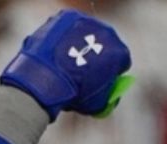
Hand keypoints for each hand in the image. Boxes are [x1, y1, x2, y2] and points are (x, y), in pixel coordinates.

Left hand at [0, 9, 132, 120]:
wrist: (44, 77)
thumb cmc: (72, 93)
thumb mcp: (96, 104)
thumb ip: (108, 97)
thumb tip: (110, 96)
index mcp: (119, 53)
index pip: (122, 62)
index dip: (112, 72)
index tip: (103, 79)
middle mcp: (107, 33)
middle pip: (107, 44)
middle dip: (98, 55)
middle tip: (84, 69)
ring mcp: (87, 22)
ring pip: (87, 34)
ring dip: (81, 44)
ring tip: (67, 61)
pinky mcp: (68, 17)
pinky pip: (69, 28)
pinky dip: (65, 37)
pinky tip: (56, 51)